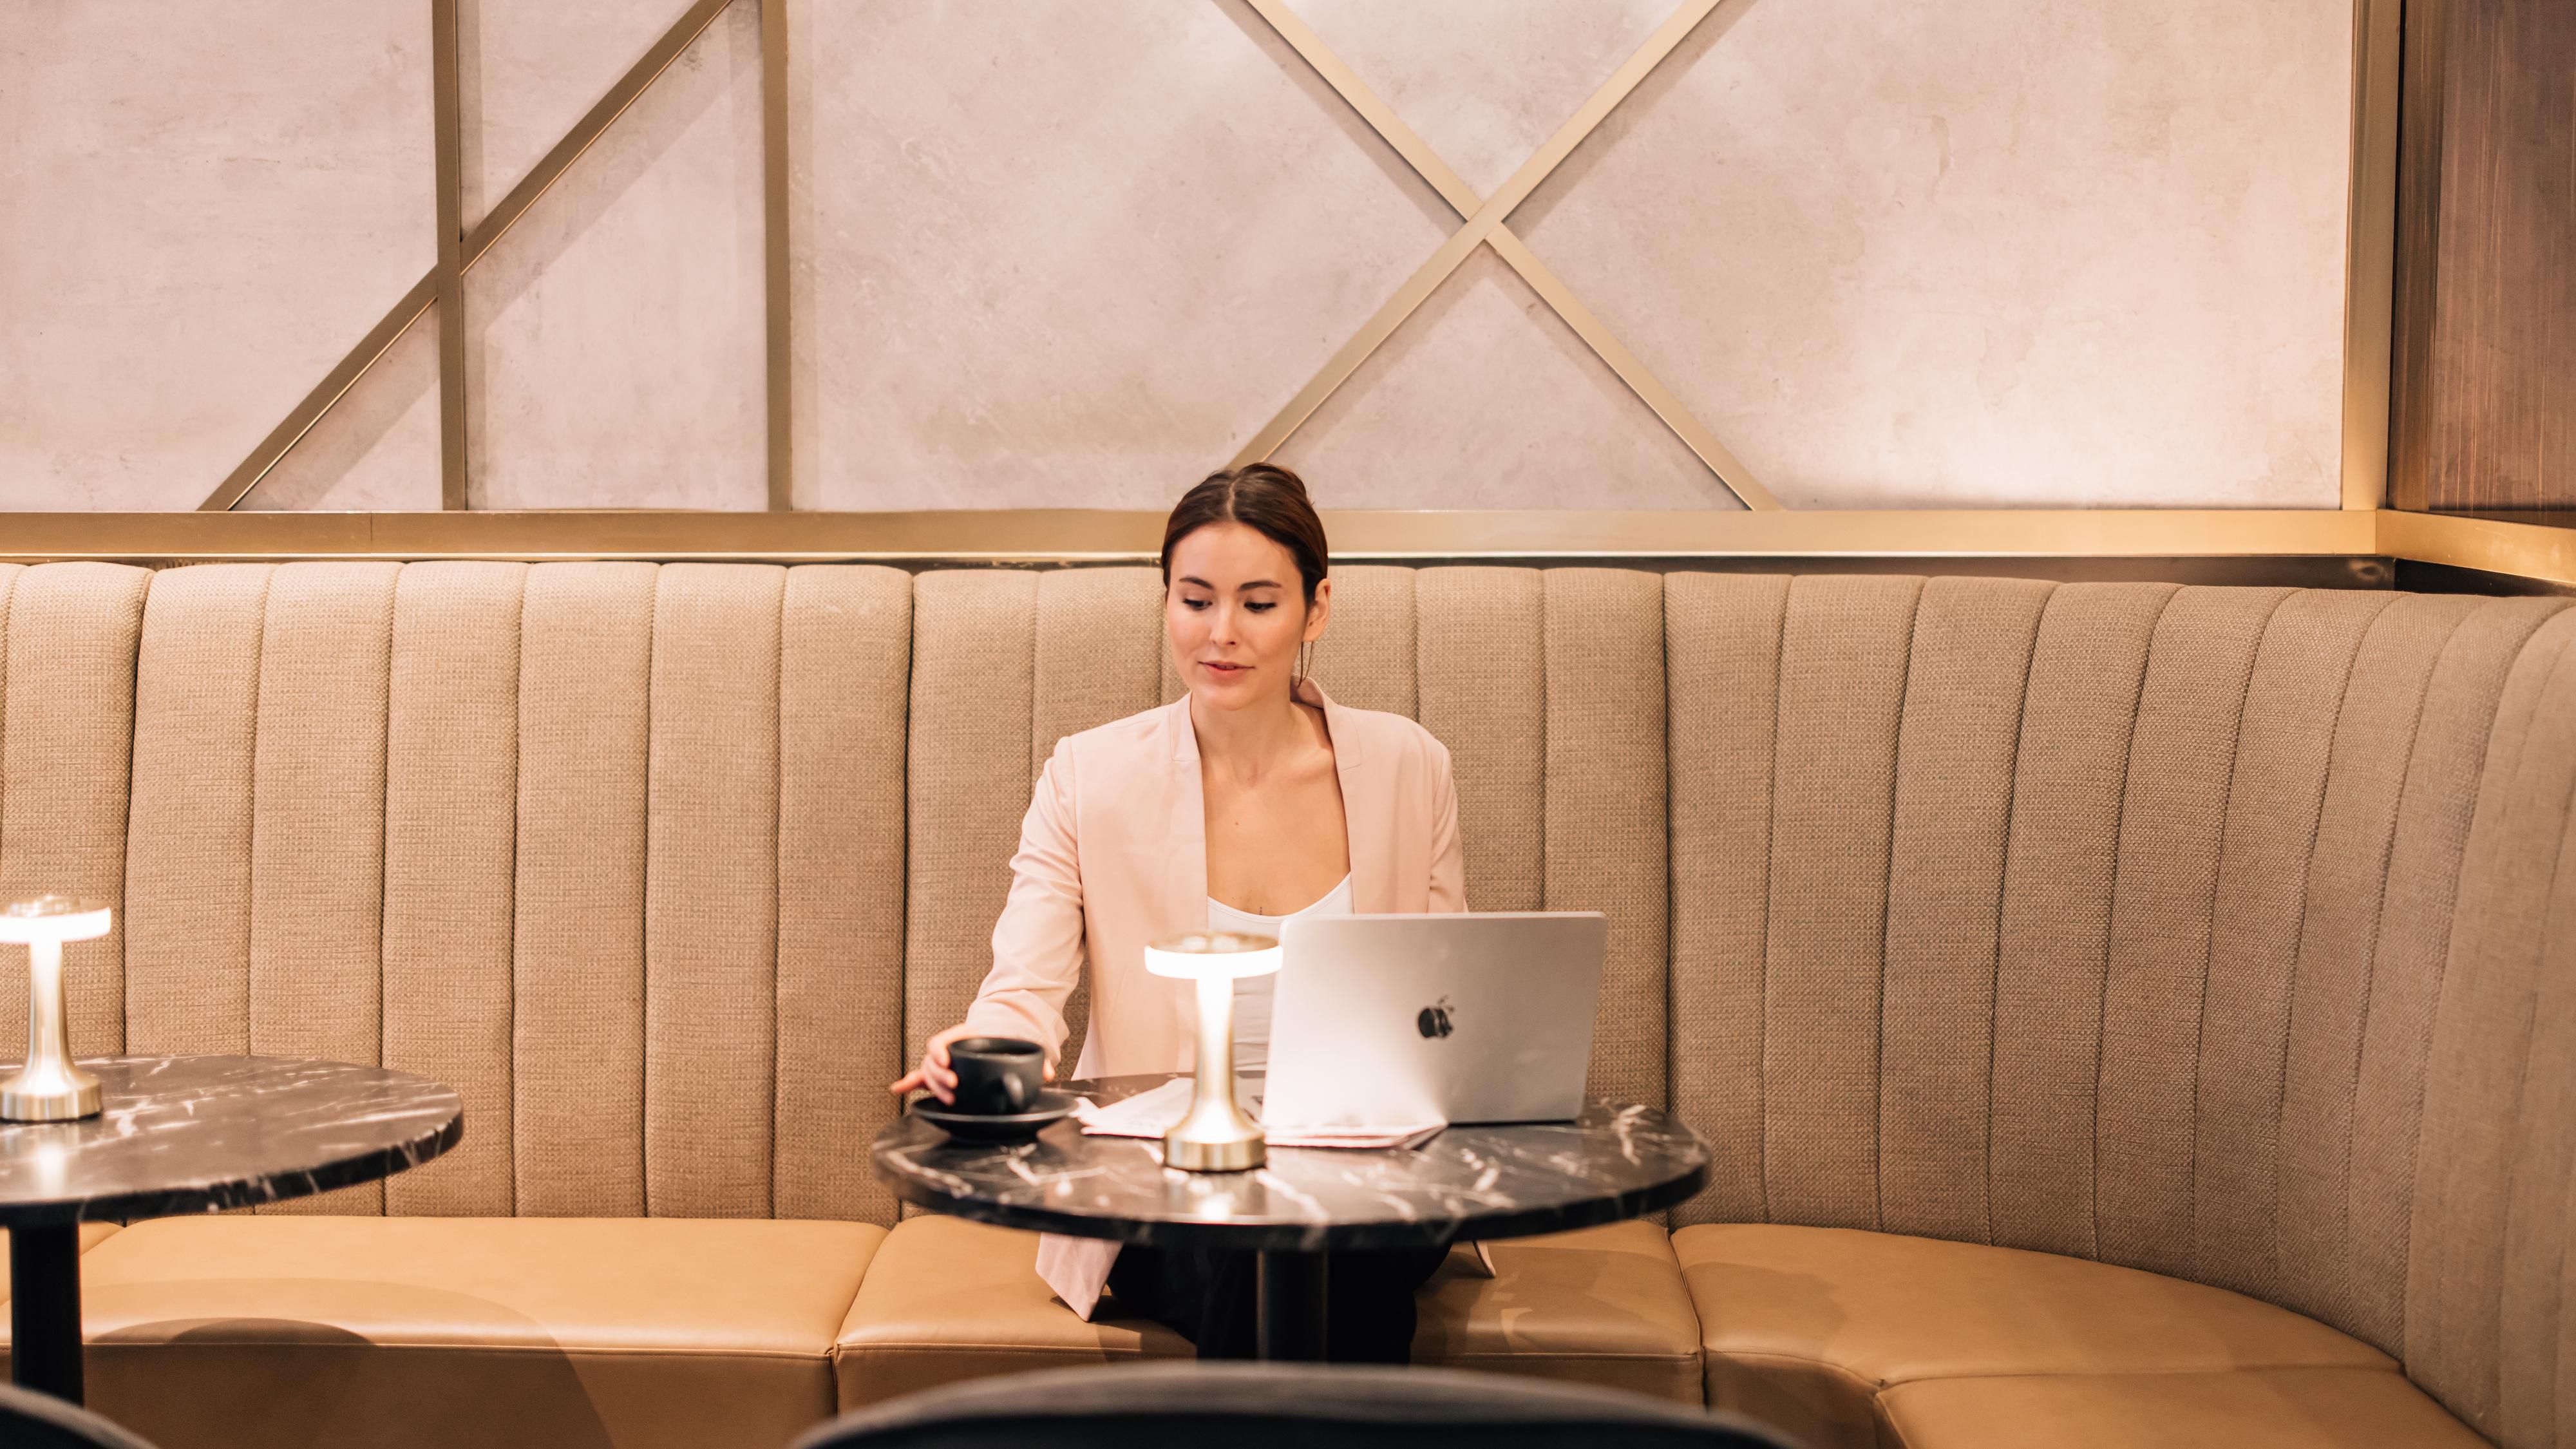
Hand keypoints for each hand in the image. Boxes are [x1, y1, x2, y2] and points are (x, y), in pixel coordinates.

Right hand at [888, 1024, 1055, 1102]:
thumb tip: (1048, 1074)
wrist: (1001, 1031)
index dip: (940, 1051)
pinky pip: (921, 1078)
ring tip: (947, 1097)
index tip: (949, 1062)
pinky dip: (909, 1083)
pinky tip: (898, 1089)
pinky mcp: (944, 1072)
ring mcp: (945, 1060)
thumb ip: (1035, 1060)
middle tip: (954, 1087)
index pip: (942, 1040)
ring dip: (933, 1085)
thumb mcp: (1019, 1044)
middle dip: (939, 1076)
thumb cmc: (1007, 1038)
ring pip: (927, 1071)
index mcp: (965, 1034)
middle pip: (932, 1060)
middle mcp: (951, 1047)